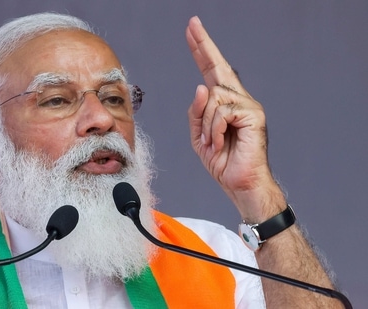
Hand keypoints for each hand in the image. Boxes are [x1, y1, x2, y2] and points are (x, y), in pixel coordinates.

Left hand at [186, 16, 284, 220]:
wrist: (240, 183)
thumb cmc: (223, 161)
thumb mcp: (199, 137)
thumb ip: (196, 113)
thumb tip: (201, 87)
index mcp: (224, 104)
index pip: (210, 72)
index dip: (201, 51)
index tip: (192, 31)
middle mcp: (238, 99)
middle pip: (218, 67)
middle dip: (204, 45)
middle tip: (192, 24)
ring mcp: (248, 105)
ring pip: (213, 97)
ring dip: (205, 124)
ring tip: (211, 143)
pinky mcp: (253, 114)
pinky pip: (222, 112)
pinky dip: (213, 131)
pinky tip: (219, 143)